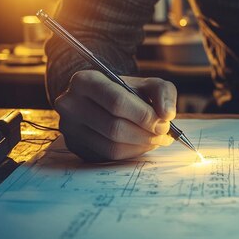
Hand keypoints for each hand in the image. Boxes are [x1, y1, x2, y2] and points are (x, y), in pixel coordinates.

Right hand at [54, 70, 177, 161]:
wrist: (103, 101)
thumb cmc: (127, 92)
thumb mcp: (147, 84)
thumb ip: (163, 93)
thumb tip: (167, 115)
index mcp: (84, 81)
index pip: (117, 102)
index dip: (144, 116)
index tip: (164, 122)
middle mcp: (70, 104)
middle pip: (114, 128)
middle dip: (146, 134)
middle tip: (164, 134)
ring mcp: (70, 128)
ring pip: (112, 146)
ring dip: (141, 146)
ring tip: (156, 139)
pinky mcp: (76, 147)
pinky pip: (108, 157)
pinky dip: (131, 153)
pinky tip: (141, 144)